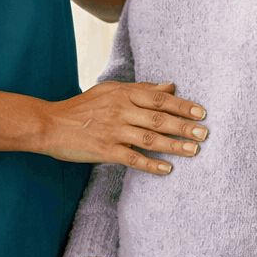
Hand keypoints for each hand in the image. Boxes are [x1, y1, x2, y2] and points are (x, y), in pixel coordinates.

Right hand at [41, 82, 207, 173]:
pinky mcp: (105, 150)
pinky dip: (151, 164)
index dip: (182, 105)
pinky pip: (133, 158)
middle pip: (159, 117)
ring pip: (150, 138)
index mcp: (123, 93)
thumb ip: (141, 89)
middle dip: (184, 126)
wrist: (50, 123)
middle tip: (205, 133)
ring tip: (194, 150)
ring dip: (174, 145)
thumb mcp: (110, 91)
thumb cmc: (82, 107)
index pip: (159, 98)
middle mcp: (120, 110)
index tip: (201, 112)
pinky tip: (167, 169)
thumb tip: (170, 87)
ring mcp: (113, 130)